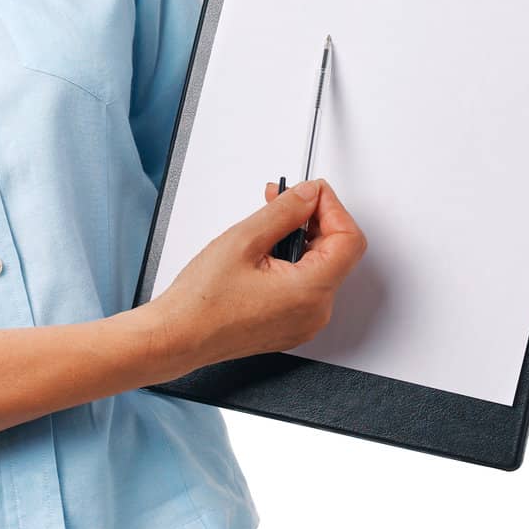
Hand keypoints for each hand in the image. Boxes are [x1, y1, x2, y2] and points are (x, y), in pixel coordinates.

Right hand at [146, 179, 366, 378]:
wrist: (180, 337)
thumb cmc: (203, 301)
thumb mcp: (244, 240)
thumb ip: (284, 211)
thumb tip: (308, 195)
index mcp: (310, 292)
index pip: (348, 240)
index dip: (332, 207)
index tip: (311, 191)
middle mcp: (315, 313)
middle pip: (337, 252)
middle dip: (313, 218)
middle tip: (284, 197)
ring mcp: (304, 322)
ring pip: (321, 267)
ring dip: (300, 237)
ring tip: (267, 221)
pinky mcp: (291, 325)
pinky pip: (306, 285)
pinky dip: (293, 259)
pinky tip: (266, 247)